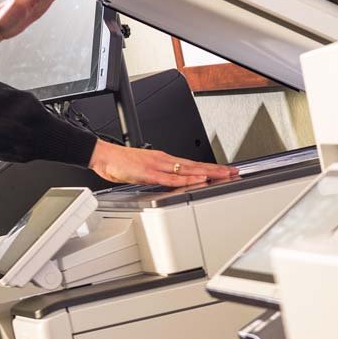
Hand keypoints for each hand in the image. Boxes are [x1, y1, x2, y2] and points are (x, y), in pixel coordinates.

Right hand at [90, 141, 238, 188]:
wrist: (104, 156)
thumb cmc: (121, 164)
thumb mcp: (145, 170)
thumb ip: (160, 176)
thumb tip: (172, 182)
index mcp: (165, 160)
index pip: (193, 164)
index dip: (210, 167)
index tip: (225, 170)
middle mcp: (165, 160)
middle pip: (196, 165)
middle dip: (216, 169)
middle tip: (234, 171)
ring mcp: (158, 166)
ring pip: (188, 170)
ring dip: (207, 172)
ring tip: (224, 175)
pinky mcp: (149, 173)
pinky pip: (171, 177)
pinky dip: (187, 178)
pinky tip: (198, 179)